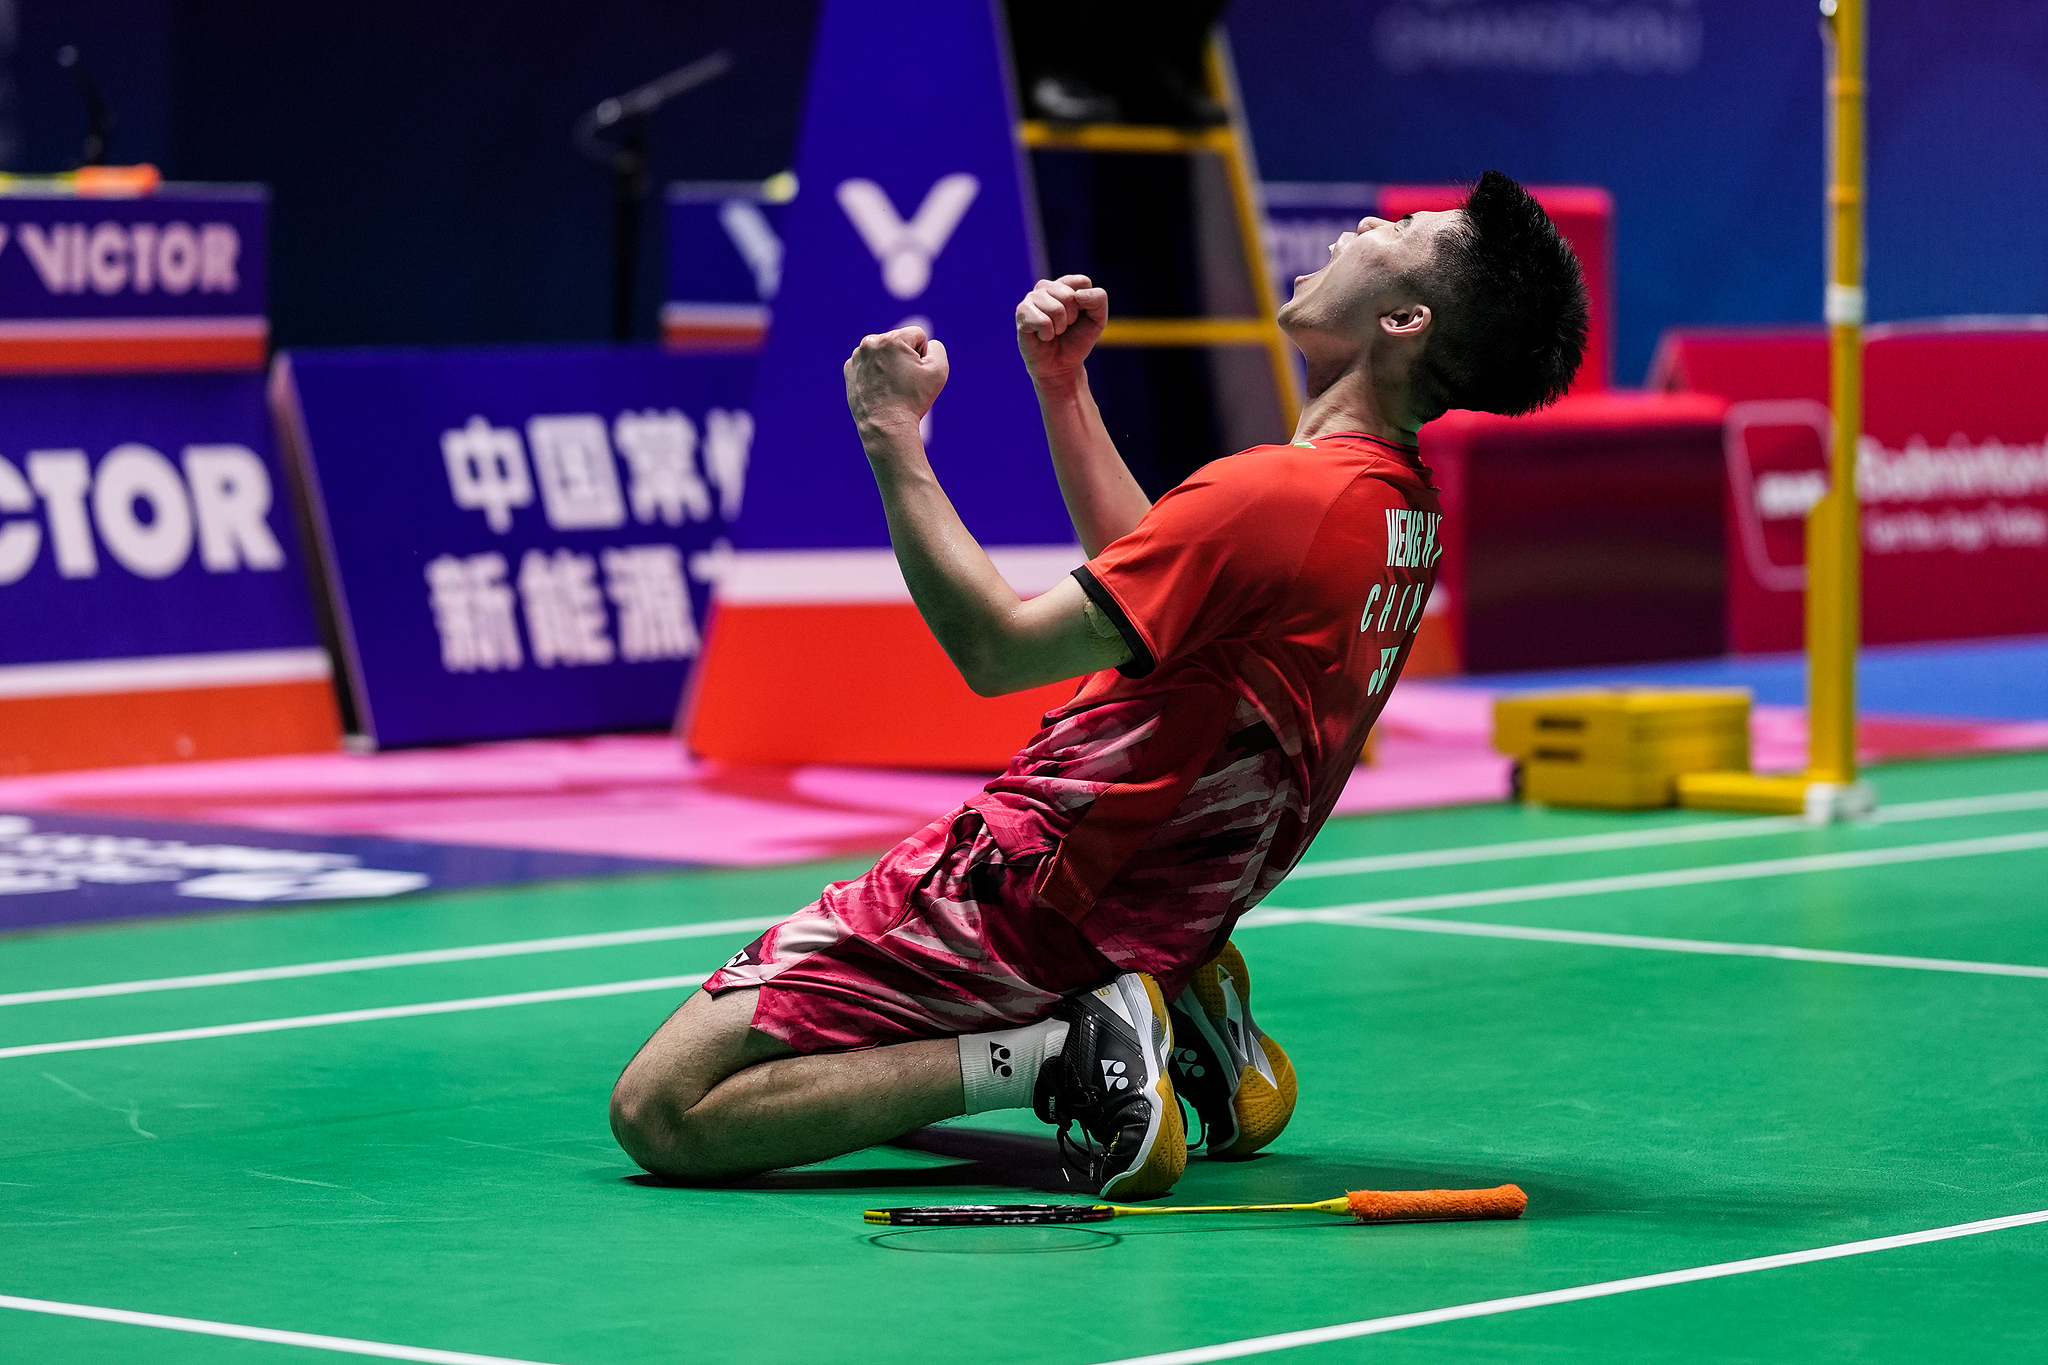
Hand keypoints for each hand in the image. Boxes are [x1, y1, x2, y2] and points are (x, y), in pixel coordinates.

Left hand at [844, 325, 948, 441]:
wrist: (886, 426)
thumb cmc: (913, 399)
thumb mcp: (939, 370)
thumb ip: (936, 347)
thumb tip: (925, 343)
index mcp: (891, 339)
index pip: (917, 335)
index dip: (922, 356)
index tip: (915, 375)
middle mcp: (870, 343)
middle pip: (898, 342)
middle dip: (904, 358)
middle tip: (903, 383)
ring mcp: (856, 357)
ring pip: (883, 353)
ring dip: (889, 364)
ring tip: (891, 387)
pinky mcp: (849, 370)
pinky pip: (869, 364)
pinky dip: (875, 374)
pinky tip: (879, 389)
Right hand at [1016, 275, 1106, 387]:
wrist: (1060, 366)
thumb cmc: (1077, 340)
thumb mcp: (1098, 320)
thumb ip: (1098, 299)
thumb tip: (1077, 295)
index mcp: (1065, 284)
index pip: (1082, 282)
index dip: (1086, 305)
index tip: (1080, 317)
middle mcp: (1046, 287)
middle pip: (1069, 296)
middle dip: (1072, 318)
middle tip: (1065, 327)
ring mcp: (1031, 298)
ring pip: (1056, 309)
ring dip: (1059, 327)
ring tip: (1054, 332)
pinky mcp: (1021, 312)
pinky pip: (1042, 321)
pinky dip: (1047, 334)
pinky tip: (1042, 336)